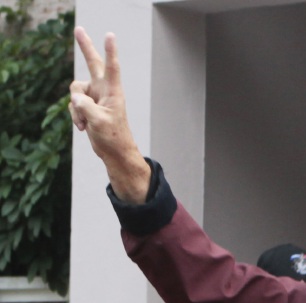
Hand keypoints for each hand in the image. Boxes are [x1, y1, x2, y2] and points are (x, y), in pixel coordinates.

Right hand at [69, 26, 149, 203]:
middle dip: (85, 47)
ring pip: (75, 91)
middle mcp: (104, 90)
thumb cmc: (113, 136)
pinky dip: (75, 115)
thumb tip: (76, 97)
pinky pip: (73, 104)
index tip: (109, 35)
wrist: (113, 151)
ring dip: (76, 108)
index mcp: (113, 92)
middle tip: (78, 29)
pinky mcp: (87, 105)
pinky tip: (83, 127)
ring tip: (85, 123)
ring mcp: (95, 96)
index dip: (110, 51)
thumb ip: (86, 107)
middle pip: (92, 64)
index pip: (112, 68)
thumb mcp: (99, 122)